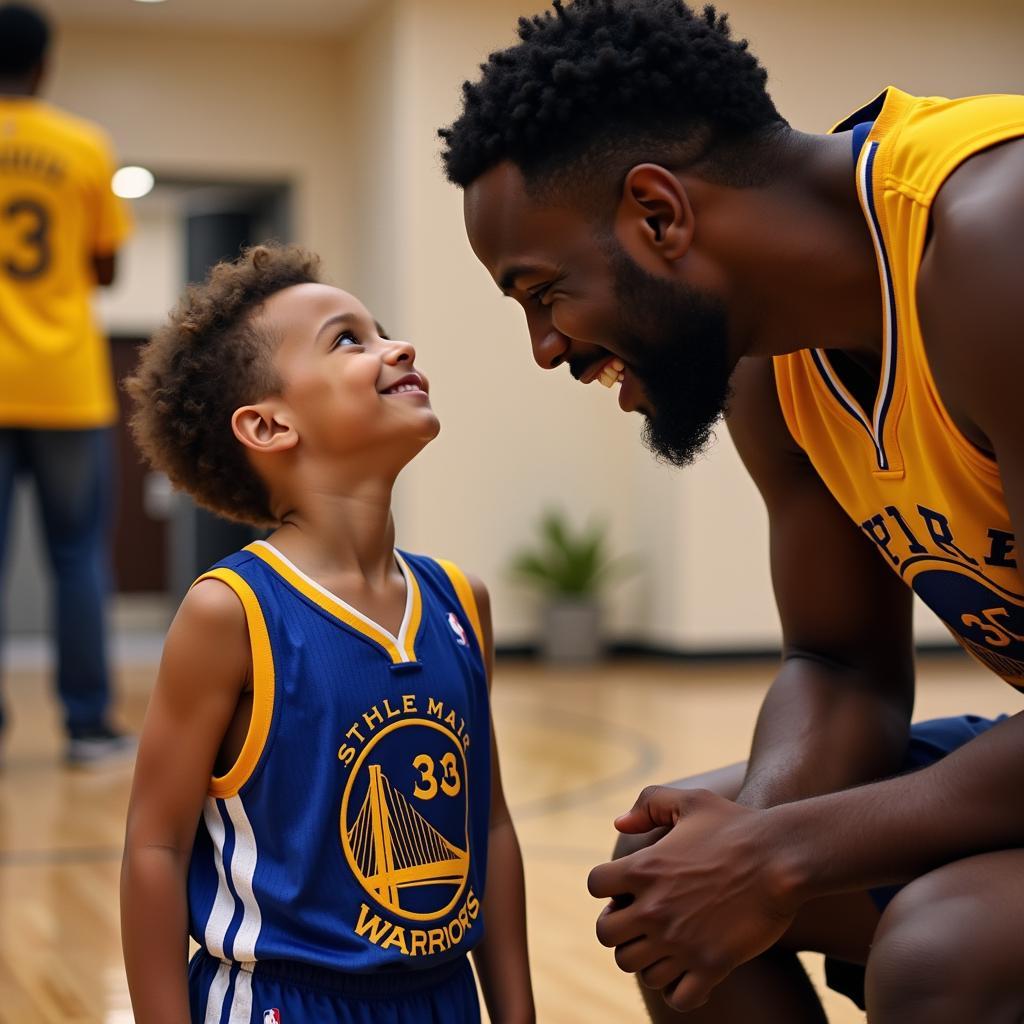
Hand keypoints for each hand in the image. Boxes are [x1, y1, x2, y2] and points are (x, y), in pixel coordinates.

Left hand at [587, 786, 800, 1012]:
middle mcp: (654, 908)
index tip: (627, 887)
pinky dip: (678, 989)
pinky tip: (690, 970)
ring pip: (635, 968)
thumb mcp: (691, 800)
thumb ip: (649, 803)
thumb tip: (619, 824)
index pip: (595, 886)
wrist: (783, 857)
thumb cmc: (738, 825)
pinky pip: (676, 997)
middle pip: (606, 935)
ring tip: (665, 944)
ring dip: (646, 957)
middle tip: (641, 921)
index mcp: (644, 868)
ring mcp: (680, 941)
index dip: (607, 886)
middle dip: (619, 928)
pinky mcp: (710, 966)